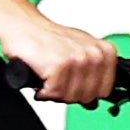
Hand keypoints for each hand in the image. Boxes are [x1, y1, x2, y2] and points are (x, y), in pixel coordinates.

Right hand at [1, 11, 122, 106]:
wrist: (24, 26)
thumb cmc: (49, 40)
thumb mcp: (79, 53)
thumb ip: (92, 76)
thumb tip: (93, 102)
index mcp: (105, 52)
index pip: (103, 91)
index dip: (85, 93)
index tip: (73, 84)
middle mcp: (95, 54)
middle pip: (87, 97)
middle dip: (68, 94)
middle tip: (57, 80)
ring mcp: (78, 59)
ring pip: (71, 97)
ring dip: (54, 93)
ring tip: (48, 77)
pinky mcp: (60, 65)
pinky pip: (54, 93)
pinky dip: (43, 91)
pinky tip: (41, 77)